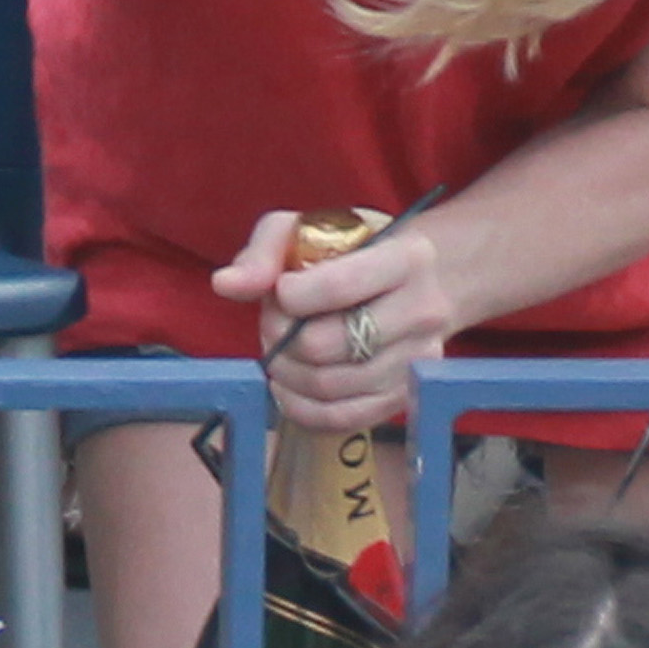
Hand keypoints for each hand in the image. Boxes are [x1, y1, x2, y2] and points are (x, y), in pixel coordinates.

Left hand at [220, 209, 463, 437]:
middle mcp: (423, 311)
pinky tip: (288, 386)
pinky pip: (342, 418)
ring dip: (286, 373)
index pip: (338, 288)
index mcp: (407, 258)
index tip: (281, 291)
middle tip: (274, 325)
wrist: (423, 281)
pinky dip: (301, 407)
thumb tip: (225, 285)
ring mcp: (417, 360)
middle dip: (282, 338)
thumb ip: (264, 251)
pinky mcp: (406, 396)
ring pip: (329, 386)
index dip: (290, 297)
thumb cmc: (356, 250)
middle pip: (327, 345)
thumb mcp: (309, 229)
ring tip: (280, 350)